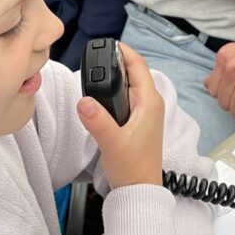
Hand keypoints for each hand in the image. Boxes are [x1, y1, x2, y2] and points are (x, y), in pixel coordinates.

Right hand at [78, 44, 163, 187]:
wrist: (139, 191)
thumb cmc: (132, 169)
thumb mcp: (112, 143)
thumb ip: (98, 121)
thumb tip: (84, 101)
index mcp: (149, 103)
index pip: (138, 66)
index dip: (124, 51)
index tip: (108, 43)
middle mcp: (150, 104)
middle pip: (134, 72)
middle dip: (116, 62)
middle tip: (96, 56)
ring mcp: (145, 113)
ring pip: (129, 85)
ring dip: (115, 77)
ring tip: (96, 70)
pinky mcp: (138, 122)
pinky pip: (127, 97)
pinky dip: (114, 91)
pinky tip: (101, 95)